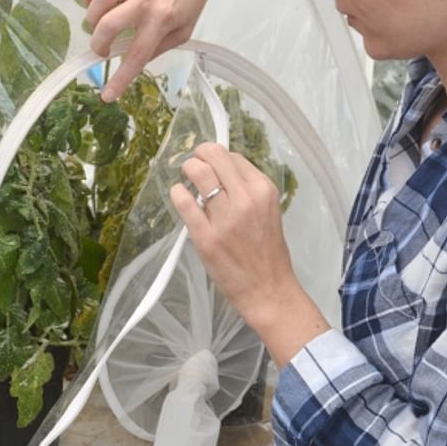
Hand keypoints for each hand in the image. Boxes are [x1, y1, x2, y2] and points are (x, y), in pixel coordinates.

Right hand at [81, 0, 265, 101]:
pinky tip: (93, 0)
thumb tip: (132, 62)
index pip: (137, 55)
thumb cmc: (190, 0)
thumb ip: (158, 48)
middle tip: (102, 50)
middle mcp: (144, 1)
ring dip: (92, 17)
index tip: (107, 95)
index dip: (120, 79)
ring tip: (99, 24)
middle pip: (108, 26)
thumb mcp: (183, 32)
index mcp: (161, 21)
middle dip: (98, 45)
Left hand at [171, 143, 330, 365]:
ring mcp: (225, 218)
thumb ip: (247, 191)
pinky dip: (177, 193)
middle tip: (193, 165)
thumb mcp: (268, 212)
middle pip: (215, 156)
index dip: (217, 157)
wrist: (269, 290)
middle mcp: (246, 199)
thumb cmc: (267, 253)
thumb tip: (220, 171)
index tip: (210, 164)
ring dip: (188, 169)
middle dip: (199, 155)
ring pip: (198, 173)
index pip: (233, 156)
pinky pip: (184, 202)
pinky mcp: (206, 237)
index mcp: (263, 191)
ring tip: (186, 177)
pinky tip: (179, 195)